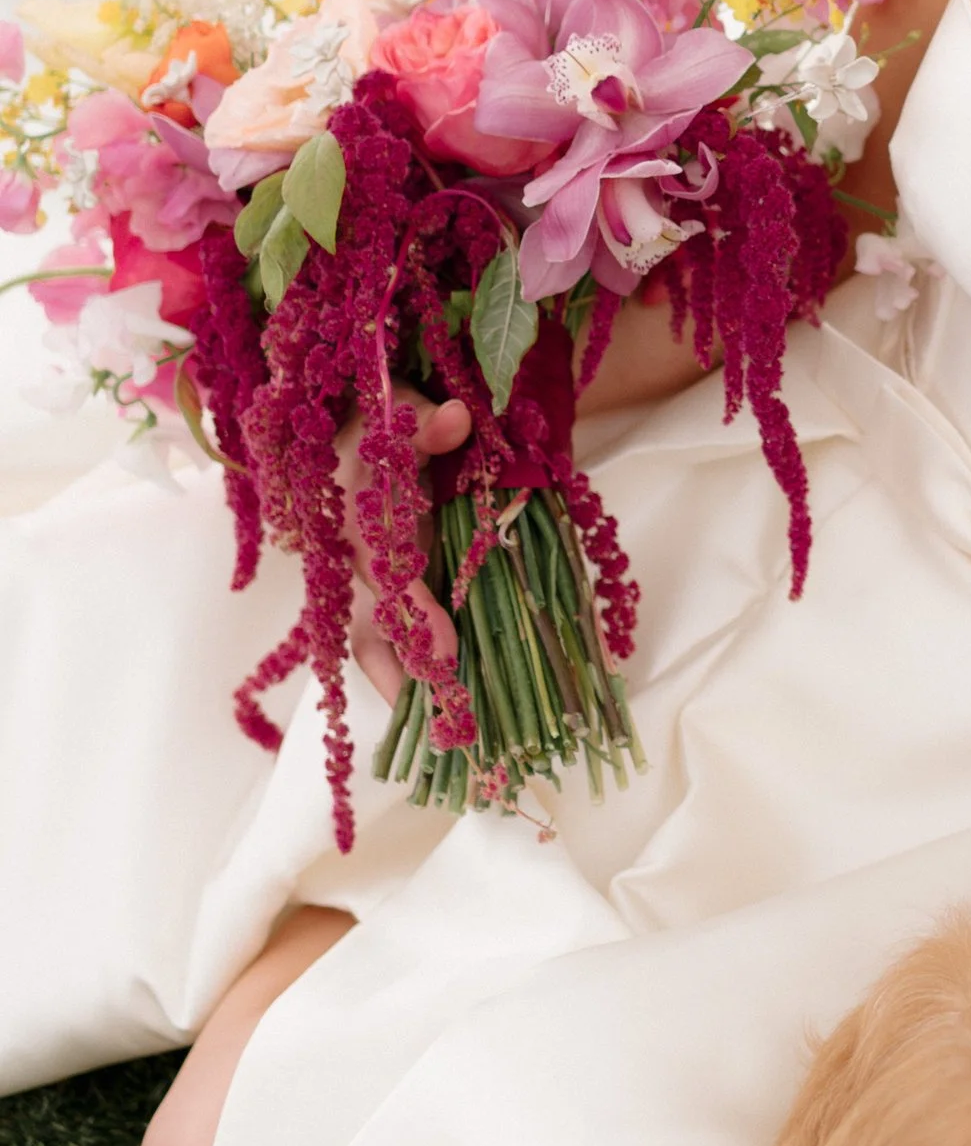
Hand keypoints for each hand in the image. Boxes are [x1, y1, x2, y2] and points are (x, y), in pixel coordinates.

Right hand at [341, 389, 469, 700]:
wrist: (342, 423)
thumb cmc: (380, 417)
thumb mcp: (398, 407)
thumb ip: (423, 418)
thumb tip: (451, 420)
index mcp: (356, 516)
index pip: (384, 577)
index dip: (413, 616)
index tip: (446, 654)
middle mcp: (348, 559)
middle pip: (370, 630)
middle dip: (407, 678)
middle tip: (452, 723)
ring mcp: (354, 581)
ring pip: (370, 646)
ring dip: (404, 690)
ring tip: (449, 738)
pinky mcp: (368, 592)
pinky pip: (382, 642)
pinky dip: (407, 676)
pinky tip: (445, 712)